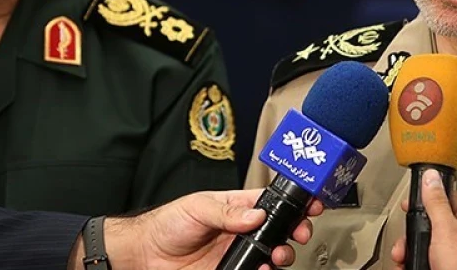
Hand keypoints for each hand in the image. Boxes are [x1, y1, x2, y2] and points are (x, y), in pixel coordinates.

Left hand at [105, 189, 322, 269]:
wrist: (147, 254)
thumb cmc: (167, 224)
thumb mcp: (196, 207)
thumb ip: (226, 212)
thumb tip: (255, 214)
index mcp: (237, 207)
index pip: (272, 201)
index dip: (293, 202)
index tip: (310, 204)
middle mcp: (242, 230)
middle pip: (280, 230)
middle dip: (296, 230)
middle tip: (299, 232)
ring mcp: (239, 253)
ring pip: (273, 254)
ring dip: (282, 254)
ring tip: (278, 255)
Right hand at [390, 170, 456, 269]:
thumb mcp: (446, 229)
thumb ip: (437, 203)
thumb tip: (432, 176)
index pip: (448, 198)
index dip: (428, 196)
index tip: (410, 202)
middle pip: (432, 225)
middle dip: (413, 233)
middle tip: (404, 242)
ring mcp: (456, 256)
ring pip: (427, 246)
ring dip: (410, 252)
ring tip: (403, 259)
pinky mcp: (448, 269)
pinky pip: (427, 262)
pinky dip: (414, 265)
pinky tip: (408, 268)